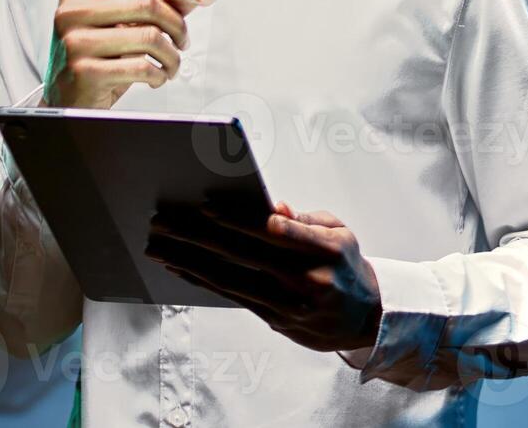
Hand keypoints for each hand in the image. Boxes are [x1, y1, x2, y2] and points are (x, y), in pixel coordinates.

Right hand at [45, 0, 212, 108]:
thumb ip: (158, 5)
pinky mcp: (84, 72)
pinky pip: (141, 66)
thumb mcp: (123, 27)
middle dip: (177, 25)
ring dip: (172, 55)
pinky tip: (156, 78)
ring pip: (149, 36)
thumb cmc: (98, 60)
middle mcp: (71, 13)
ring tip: (171, 65)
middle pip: (147, 4)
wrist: (67, 103)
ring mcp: (75, 42)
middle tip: (184, 42)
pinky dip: (159, 74)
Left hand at [146, 202, 383, 352]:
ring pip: (230, 279)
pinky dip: (204, 282)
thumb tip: (271, 206)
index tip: (206, 206)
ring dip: (189, 261)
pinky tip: (182, 268)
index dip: (238, 219)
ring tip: (159, 247)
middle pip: (243, 254)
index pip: (275, 231)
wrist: (368, 318)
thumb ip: (302, 219)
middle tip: (165, 222)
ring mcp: (290, 303)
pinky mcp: (277, 320)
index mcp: (325, 248)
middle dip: (199, 236)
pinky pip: (233, 297)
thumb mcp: (338, 232)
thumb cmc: (348, 265)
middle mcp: (307, 278)